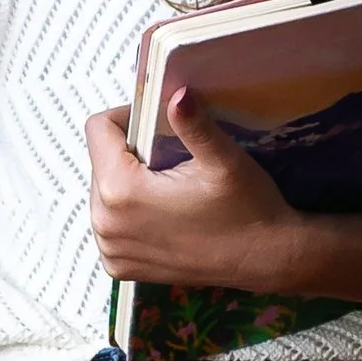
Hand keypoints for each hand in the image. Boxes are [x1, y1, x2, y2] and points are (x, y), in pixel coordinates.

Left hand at [87, 87, 302, 292]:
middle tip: (169, 159)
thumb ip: (193, 125)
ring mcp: (111, 249)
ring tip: (168, 188)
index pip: (98, 130)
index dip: (127, 117)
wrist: (264, 259)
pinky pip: (110, 223)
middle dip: (129, 153)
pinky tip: (162, 213)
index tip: (156, 123)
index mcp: (121, 192)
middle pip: (100, 161)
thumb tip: (177, 94)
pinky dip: (129, 213)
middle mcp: (105, 224)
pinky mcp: (119, 265)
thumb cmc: (248, 209)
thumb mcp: (224, 160)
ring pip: (102, 191)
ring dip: (128, 183)